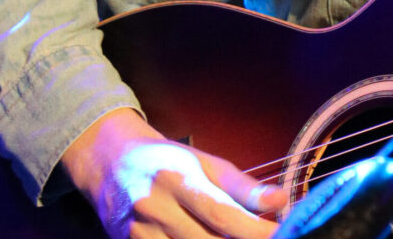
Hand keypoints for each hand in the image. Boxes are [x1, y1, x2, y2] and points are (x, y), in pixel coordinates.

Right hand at [61, 108, 287, 238]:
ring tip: (234, 236)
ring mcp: (139, 234)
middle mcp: (156, 208)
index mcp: (179, 178)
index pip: (221, 213)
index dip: (253, 229)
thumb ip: (242, 186)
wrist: (112, 164)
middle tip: (269, 237)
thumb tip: (280, 201)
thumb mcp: (206, 162)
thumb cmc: (168, 161)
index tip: (280, 233)